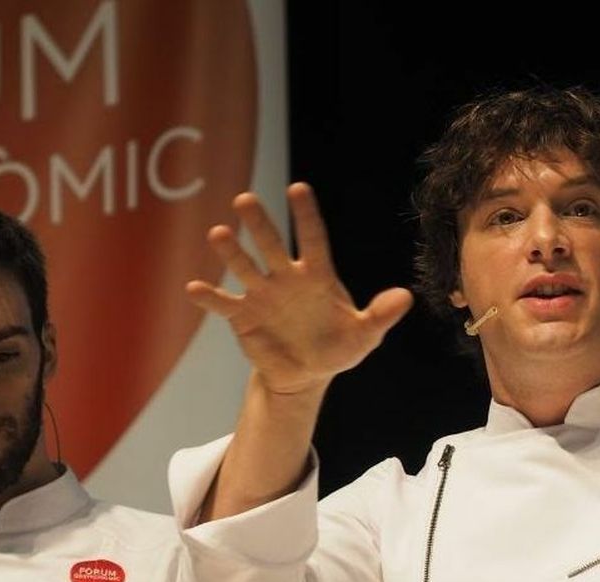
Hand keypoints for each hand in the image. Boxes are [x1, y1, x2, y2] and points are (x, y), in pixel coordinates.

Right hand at [187, 182, 412, 395]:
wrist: (305, 374)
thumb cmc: (338, 348)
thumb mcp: (364, 336)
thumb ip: (381, 315)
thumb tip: (406, 297)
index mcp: (316, 275)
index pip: (312, 238)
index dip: (306, 215)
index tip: (298, 189)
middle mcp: (285, 277)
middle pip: (271, 245)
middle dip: (259, 224)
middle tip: (245, 199)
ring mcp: (261, 294)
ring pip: (244, 267)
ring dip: (231, 251)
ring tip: (218, 234)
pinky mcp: (241, 315)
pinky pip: (223, 303)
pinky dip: (209, 296)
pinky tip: (193, 287)